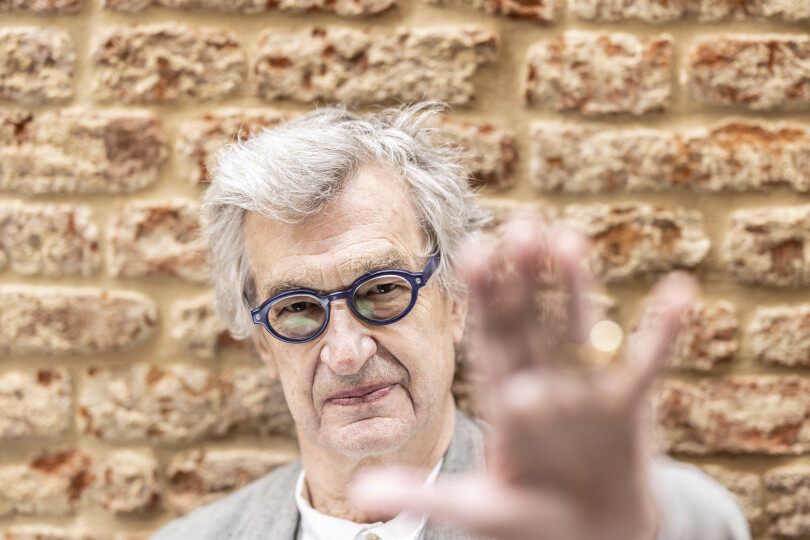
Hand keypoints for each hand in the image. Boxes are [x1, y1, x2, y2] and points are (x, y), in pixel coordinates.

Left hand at [351, 216, 696, 539]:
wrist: (586, 538)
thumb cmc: (527, 521)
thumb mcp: (473, 508)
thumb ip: (423, 494)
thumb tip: (358, 496)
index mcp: (502, 397)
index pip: (489, 338)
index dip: (482, 297)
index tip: (472, 250)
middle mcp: (542, 381)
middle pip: (531, 322)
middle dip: (525, 278)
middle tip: (521, 226)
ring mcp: (585, 390)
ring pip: (579, 329)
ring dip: (577, 287)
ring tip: (570, 238)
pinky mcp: (629, 409)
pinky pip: (647, 364)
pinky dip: (663, 331)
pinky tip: (680, 290)